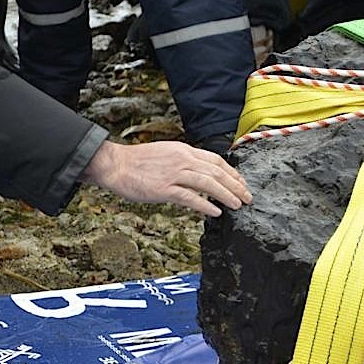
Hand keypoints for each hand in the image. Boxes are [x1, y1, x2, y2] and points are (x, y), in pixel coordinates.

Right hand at [81, 140, 252, 216]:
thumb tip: (203, 173)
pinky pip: (190, 197)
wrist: (115, 164)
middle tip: (247, 197)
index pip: (216, 160)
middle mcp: (182, 159)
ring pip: (208, 183)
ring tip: (237, 205)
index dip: (232, 173)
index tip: (242, 183)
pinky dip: (205, 205)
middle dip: (235, 185)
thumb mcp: (167, 153)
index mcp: (184, 150)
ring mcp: (174, 174)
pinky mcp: (164, 188)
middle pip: (216, 172)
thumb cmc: (139, 162)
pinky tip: (216, 212)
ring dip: (226, 195)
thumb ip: (186, 161)